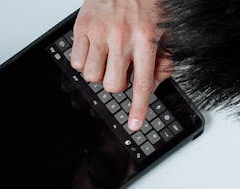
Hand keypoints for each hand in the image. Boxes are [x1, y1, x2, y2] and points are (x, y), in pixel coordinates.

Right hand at [71, 0, 171, 131]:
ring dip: (99, 73)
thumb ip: (163, 60)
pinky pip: (76, 62)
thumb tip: (154, 86)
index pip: (142, 83)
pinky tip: (93, 50)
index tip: (135, 125)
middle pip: (113, 84)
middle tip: (120, 70)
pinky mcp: (82, 28)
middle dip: (117, 83)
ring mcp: (99, 33)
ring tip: (106, 57)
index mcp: (146, 38)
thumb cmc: (145, 1)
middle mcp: (122, 37)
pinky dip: (83, 61)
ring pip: (92, 76)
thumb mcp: (163, 29)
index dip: (139, 108)